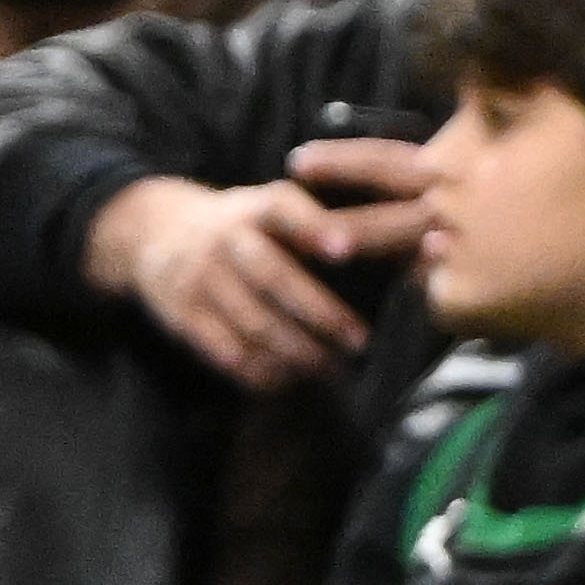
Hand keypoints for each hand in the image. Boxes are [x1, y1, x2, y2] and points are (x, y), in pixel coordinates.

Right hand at [90, 169, 372, 390]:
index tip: (343, 249)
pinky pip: (225, 351)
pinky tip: (289, 378)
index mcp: (258, 207)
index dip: (313, 228)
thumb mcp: (277, 206)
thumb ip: (337, 223)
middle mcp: (226, 238)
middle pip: (273, 278)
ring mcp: (200, 277)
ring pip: (253, 323)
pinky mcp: (182, 314)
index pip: (285, 211)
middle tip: (359, 343)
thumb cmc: (248, 225)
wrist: (154, 232)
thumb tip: (430, 243)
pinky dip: (261, 371)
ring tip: (332, 369)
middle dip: (321, 314)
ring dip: (298, 352)